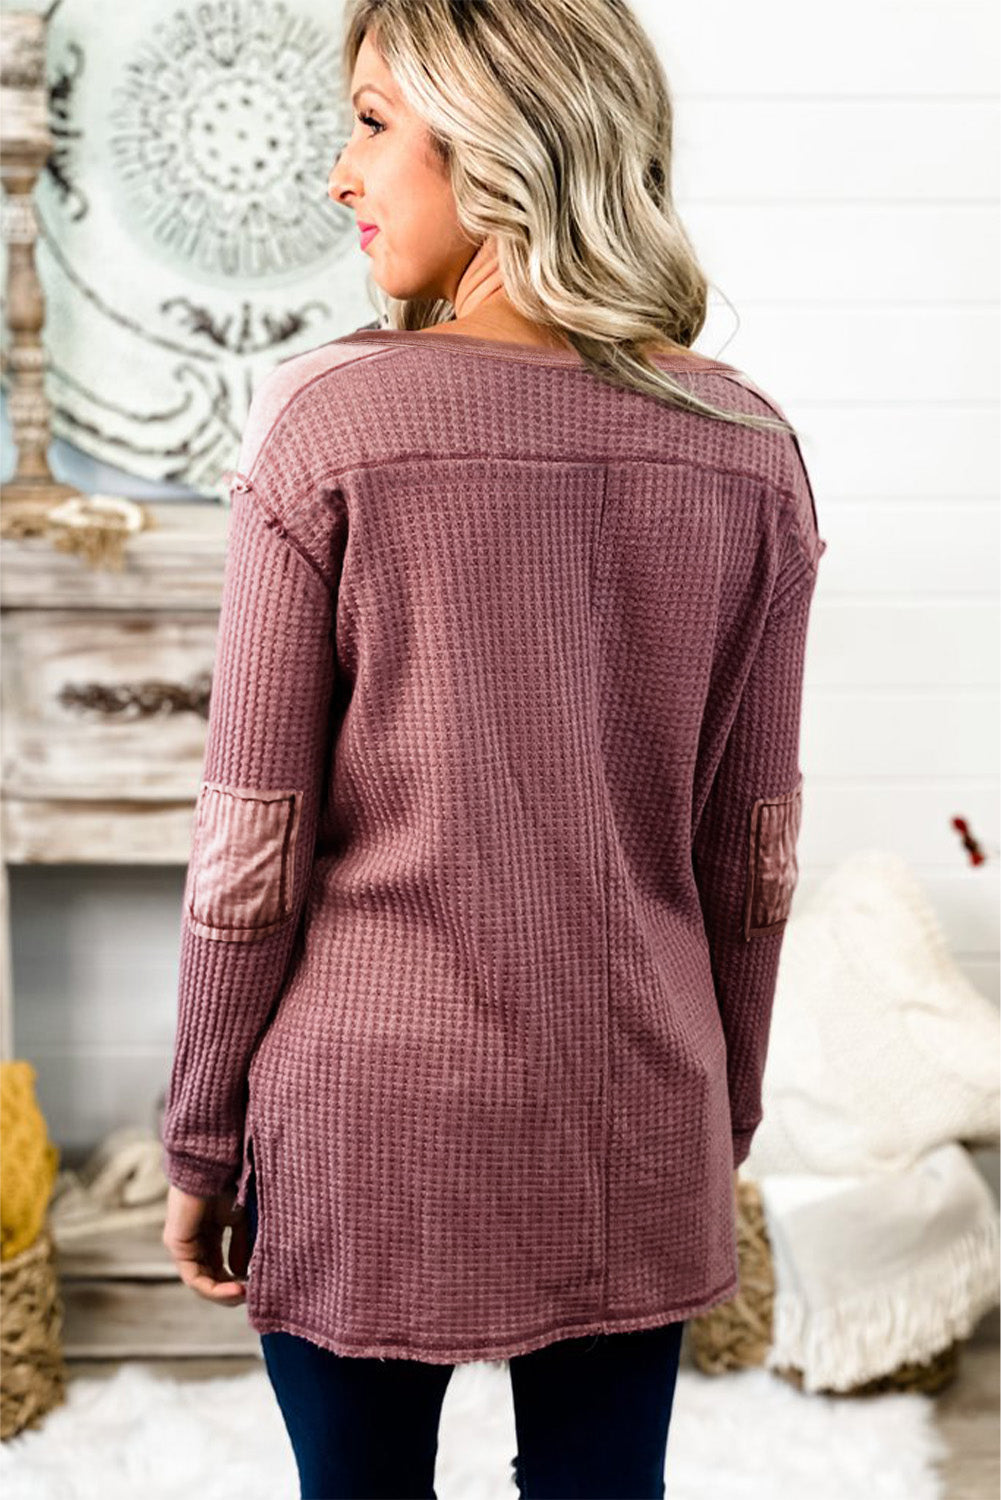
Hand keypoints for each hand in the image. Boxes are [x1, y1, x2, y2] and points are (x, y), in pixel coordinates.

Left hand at [162, 1183, 250, 1304]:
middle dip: (230, 1293)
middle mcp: (193, 1242)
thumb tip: (240, 1274)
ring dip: (223, 1294)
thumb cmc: (229, 1184)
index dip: (236, 1282)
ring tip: (243, 1295)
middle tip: (250, 1296)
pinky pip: (193, 1276)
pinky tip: (234, 1288)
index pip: (219, 1268)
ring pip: (200, 1282)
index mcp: (208, 1234)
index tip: (256, 1287)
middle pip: (209, 1279)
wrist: (215, 1164)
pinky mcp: (176, 1244)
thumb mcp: (241, 1220)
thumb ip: (241, 1246)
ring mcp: (183, 1244)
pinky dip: (213, 1287)